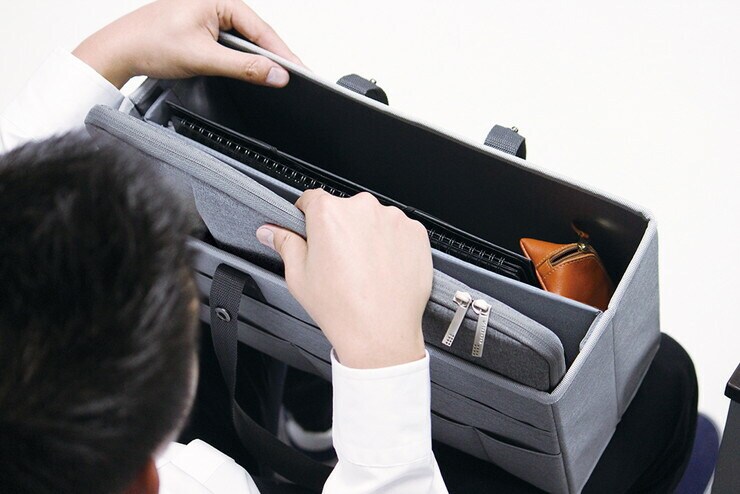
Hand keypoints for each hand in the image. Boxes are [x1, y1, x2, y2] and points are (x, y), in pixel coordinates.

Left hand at [73, 0, 301, 88]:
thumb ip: (244, 68)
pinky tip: (249, 70)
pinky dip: (242, 58)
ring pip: (243, 40)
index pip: (262, 29)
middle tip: (294, 77)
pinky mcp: (202, 28)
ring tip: (276, 76)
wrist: (119, 50)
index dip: (283, 53)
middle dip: (274, 56)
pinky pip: (231, 43)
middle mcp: (215, 2)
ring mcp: (208, 15)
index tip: (300, 71)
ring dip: (257, 59)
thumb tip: (274, 74)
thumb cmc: (149, 43)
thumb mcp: (204, 58)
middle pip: (256, 33)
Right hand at [256, 190, 432, 368]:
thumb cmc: (342, 308)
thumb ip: (284, 244)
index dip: (307, 215)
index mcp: (329, 214)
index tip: (310, 229)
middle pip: (345, 210)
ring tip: (364, 269)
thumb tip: (271, 231)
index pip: (311, 198)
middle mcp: (363, 208)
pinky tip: (383, 269)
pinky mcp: (415, 233)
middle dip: (340, 229)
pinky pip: (398, 231)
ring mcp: (393, 219)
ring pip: (373, 220)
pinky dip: (392, 245)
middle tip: (339, 261)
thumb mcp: (299, 276)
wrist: (381, 332)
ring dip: (367, 236)